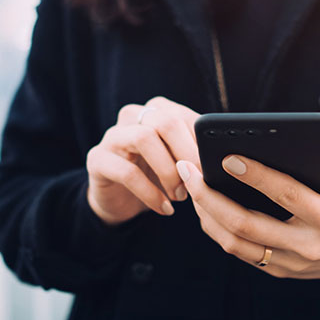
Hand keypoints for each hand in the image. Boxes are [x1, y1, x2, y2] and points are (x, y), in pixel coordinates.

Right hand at [85, 96, 201, 225]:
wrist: (120, 200)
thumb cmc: (156, 176)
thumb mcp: (178, 162)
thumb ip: (196, 153)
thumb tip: (222, 158)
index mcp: (155, 111)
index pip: (182, 114)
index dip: (199, 140)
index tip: (212, 165)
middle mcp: (132, 117)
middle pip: (164, 121)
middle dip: (186, 153)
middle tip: (198, 179)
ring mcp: (111, 136)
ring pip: (143, 138)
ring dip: (168, 170)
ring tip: (180, 195)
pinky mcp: (97, 160)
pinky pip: (127, 172)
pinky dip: (151, 193)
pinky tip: (164, 208)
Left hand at [175, 154, 319, 284]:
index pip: (287, 195)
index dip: (257, 176)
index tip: (229, 157)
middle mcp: (305, 246)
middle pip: (246, 224)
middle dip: (210, 196)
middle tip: (189, 169)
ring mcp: (288, 263)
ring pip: (235, 243)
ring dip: (206, 214)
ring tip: (191, 184)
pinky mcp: (277, 271)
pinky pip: (239, 251)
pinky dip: (216, 228)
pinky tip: (205, 205)